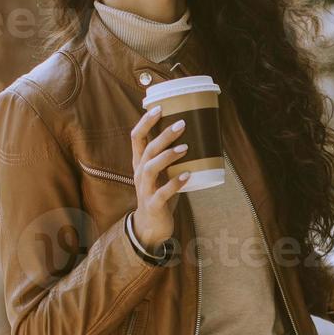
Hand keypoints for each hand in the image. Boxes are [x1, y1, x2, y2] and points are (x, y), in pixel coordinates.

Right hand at [128, 104, 189, 247]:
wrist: (150, 226)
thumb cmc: (159, 194)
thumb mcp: (161, 173)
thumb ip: (171, 158)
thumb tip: (197, 136)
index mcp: (140, 162)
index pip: (136, 137)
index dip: (145, 122)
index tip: (159, 107)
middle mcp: (140, 173)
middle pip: (147, 149)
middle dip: (164, 135)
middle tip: (182, 124)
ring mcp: (145, 189)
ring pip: (151, 168)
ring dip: (168, 156)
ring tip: (186, 148)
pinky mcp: (153, 204)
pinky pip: (163, 193)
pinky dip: (176, 183)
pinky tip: (188, 175)